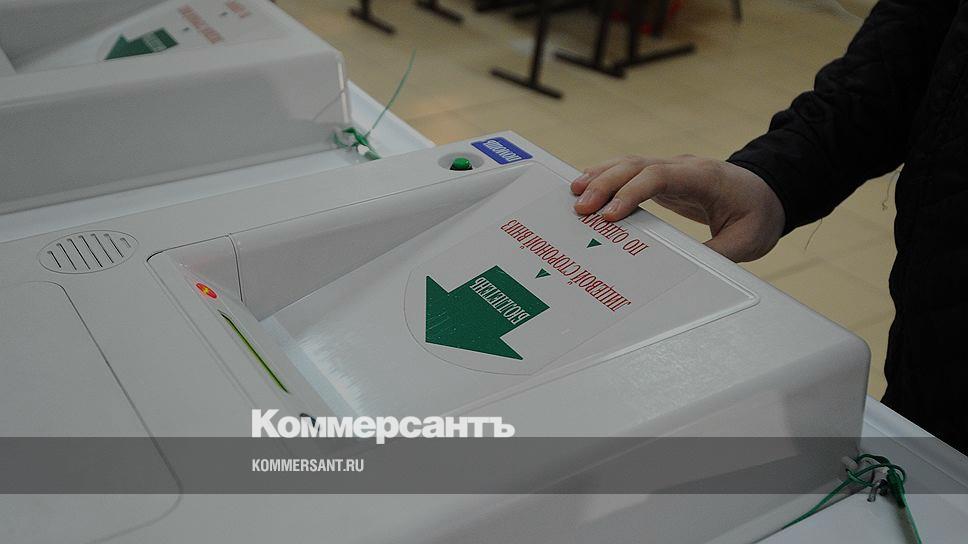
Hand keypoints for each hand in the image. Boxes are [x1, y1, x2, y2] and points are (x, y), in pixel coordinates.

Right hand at [571, 155, 785, 261]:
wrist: (771, 192)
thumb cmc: (759, 214)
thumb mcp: (747, 241)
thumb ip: (715, 255)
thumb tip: (681, 274)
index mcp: (704, 177)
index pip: (658, 177)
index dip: (631, 194)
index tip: (610, 217)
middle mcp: (684, 166)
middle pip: (636, 165)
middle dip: (605, 184)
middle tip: (580, 208)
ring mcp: (672, 168)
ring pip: (629, 163)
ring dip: (600, 176)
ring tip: (573, 192)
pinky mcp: (664, 176)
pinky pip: (631, 171)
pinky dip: (607, 177)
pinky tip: (587, 186)